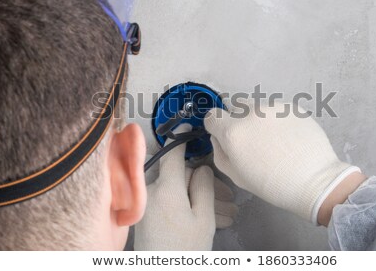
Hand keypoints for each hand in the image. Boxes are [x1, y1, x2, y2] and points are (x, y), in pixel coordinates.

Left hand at [136, 124, 236, 249]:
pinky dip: (187, 205)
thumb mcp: (203, 218)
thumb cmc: (186, 248)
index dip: (181, 140)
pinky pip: (169, 201)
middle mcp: (152, 192)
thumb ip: (204, 186)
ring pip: (178, 190)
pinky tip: (209, 217)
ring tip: (225, 214)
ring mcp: (147, 204)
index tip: (186, 126)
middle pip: (182, 177)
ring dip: (200, 198)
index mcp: (165, 189)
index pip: (173, 156)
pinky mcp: (147, 214)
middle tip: (228, 199)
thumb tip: (202, 168)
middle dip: (205, 185)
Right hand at [204, 102, 360, 223]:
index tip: (223, 134)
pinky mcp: (292, 106)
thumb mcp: (237, 176)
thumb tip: (218, 138)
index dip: (216, 126)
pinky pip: (277, 109)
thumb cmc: (272, 185)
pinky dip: (278, 119)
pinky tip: (289, 137)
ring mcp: (273, 107)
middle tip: (252, 139)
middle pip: (235, 106)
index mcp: (233, 132)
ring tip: (275, 139)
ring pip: (257, 107)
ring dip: (259, 118)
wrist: (314, 180)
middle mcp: (250, 113)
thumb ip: (220, 153)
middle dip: (238, 119)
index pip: (212, 116)